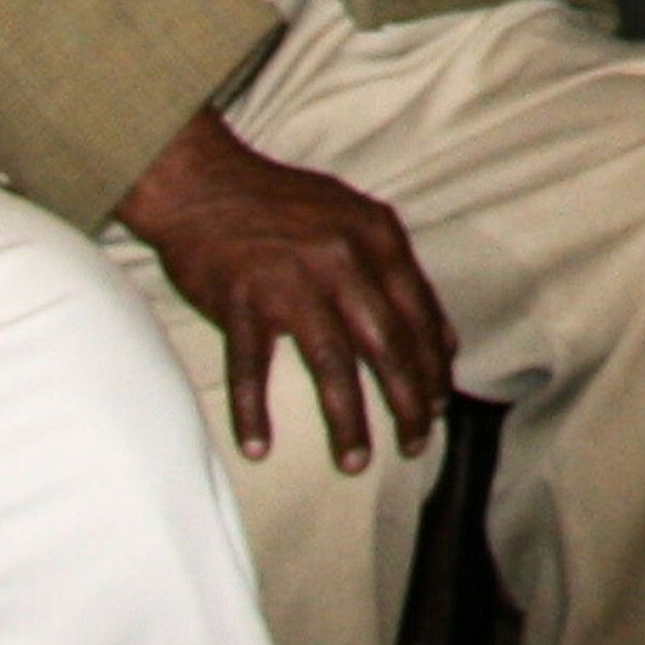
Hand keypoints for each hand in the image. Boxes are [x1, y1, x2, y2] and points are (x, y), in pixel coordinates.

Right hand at [115, 110, 458, 472]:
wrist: (202, 182)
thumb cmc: (282, 203)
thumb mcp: (355, 217)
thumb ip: (397, 271)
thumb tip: (442, 339)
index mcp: (377, 236)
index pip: (419, 313)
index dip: (433, 365)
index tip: (440, 405)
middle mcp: (341, 259)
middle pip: (388, 345)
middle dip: (408, 401)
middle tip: (416, 444)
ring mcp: (290, 281)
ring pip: (332, 365)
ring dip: (347, 420)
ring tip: (356, 462)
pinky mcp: (240, 300)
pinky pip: (250, 368)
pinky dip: (253, 411)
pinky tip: (259, 447)